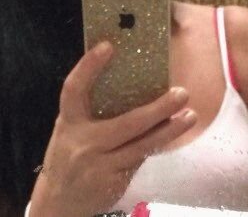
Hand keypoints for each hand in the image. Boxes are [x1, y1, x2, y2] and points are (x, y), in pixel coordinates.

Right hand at [29, 41, 196, 216]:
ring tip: (189, 115)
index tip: (107, 46)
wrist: (58, 202)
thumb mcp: (70, 130)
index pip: (74, 89)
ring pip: (142, 145)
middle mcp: (83, 143)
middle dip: (157, 109)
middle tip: (181, 92)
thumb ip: (89, 111)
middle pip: (127, 123)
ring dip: (169, 130)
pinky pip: (140, 158)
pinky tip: (172, 132)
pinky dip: (157, 144)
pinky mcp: (114, 182)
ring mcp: (100, 165)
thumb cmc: (67, 155)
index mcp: (69, 122)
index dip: (88, 66)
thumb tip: (126, 82)